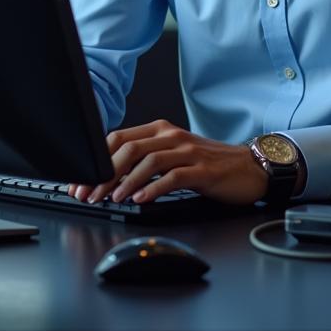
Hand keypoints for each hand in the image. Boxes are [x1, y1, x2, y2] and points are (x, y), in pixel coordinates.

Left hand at [67, 119, 268, 205]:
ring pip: (148, 160)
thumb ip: (144, 161)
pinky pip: (173, 176)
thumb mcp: (172, 156)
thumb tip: (109, 179)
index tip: (82, 182)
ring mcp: (187, 151)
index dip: (96, 161)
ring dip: (125, 181)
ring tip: (113, 199)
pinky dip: (153, 188)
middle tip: (90, 195)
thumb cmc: (207, 165)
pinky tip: (141, 200)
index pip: (118, 138)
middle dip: (104, 174)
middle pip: (128, 148)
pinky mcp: (202, 169)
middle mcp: (171, 136)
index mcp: (159, 130)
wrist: (248, 168)